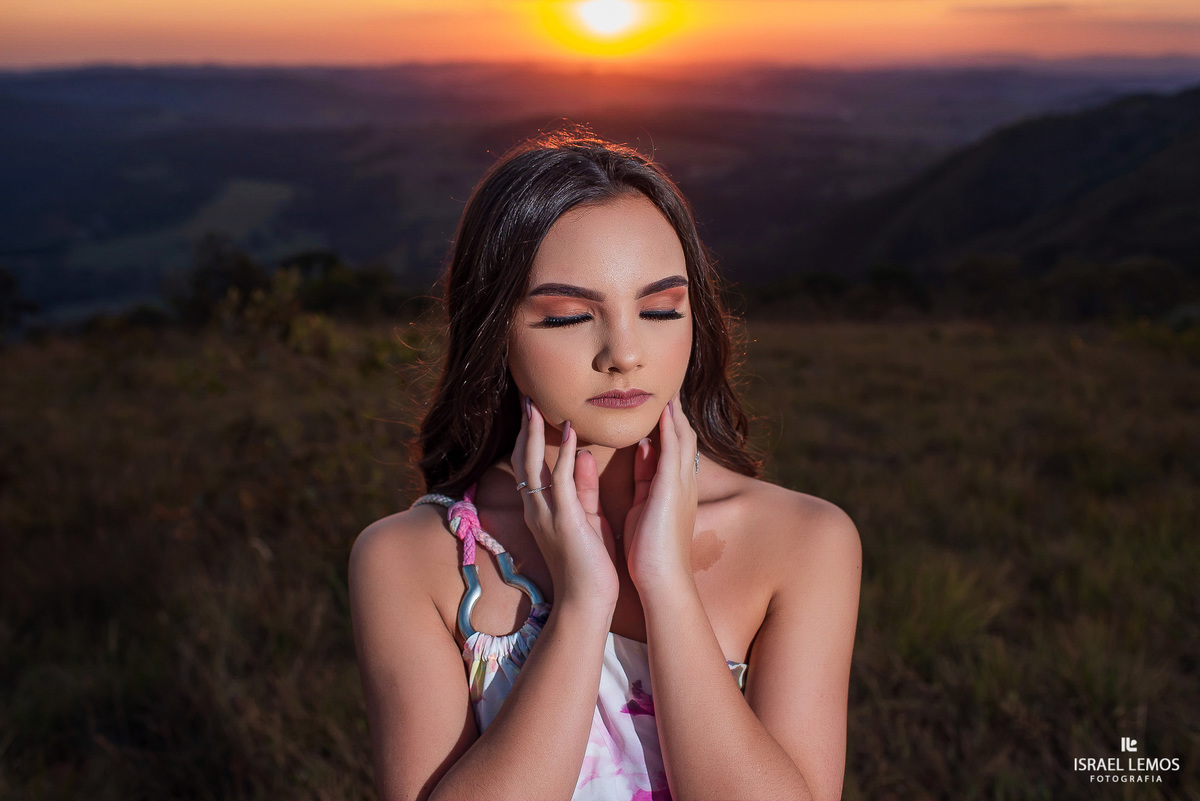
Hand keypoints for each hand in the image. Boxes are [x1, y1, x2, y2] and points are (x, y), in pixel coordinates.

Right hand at [511, 396, 619, 613]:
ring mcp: (547, 514)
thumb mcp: (585, 519)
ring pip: (532, 464)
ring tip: (537, 404)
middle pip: (520, 459)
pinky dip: (564, 454)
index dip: (527, 437)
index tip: (532, 410)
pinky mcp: (565, 520)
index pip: (527, 466)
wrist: (588, 602)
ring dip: (534, 432)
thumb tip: (583, 454)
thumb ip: (582, 488)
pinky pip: (560, 480)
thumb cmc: (589, 565)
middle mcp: (536, 509)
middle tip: (526, 397)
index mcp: (541, 510)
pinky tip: (569, 432)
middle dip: (523, 427)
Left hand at [623, 391, 698, 595]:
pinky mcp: (671, 489)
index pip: (674, 447)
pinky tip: (666, 411)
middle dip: (677, 413)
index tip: (662, 402)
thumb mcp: (645, 505)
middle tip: (671, 387)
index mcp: (673, 488)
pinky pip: (673, 450)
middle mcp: (681, 483)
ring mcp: (680, 485)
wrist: (661, 580)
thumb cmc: (649, 552)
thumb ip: (645, 478)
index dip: (670, 423)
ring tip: (670, 389)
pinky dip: (670, 428)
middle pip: (683, 437)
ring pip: (682, 438)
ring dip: (675, 413)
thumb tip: (644, 450)